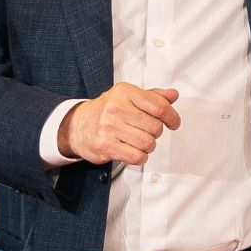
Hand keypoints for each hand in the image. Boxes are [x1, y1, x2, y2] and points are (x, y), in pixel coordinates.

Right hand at [57, 82, 180, 165]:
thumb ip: (153, 96)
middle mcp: (116, 108)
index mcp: (125, 92)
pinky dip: (140, 157)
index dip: (172, 117)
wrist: (76, 125)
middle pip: (155, 127)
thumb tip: (173, 95)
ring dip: (148, 146)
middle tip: (148, 131)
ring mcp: (109, 127)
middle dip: (156, 132)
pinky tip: (134, 151)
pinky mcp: (105, 146)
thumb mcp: (128, 97)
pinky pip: (136, 157)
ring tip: (139, 141)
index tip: (173, 122)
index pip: (160, 106)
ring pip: (148, 143)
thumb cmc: (106, 111)